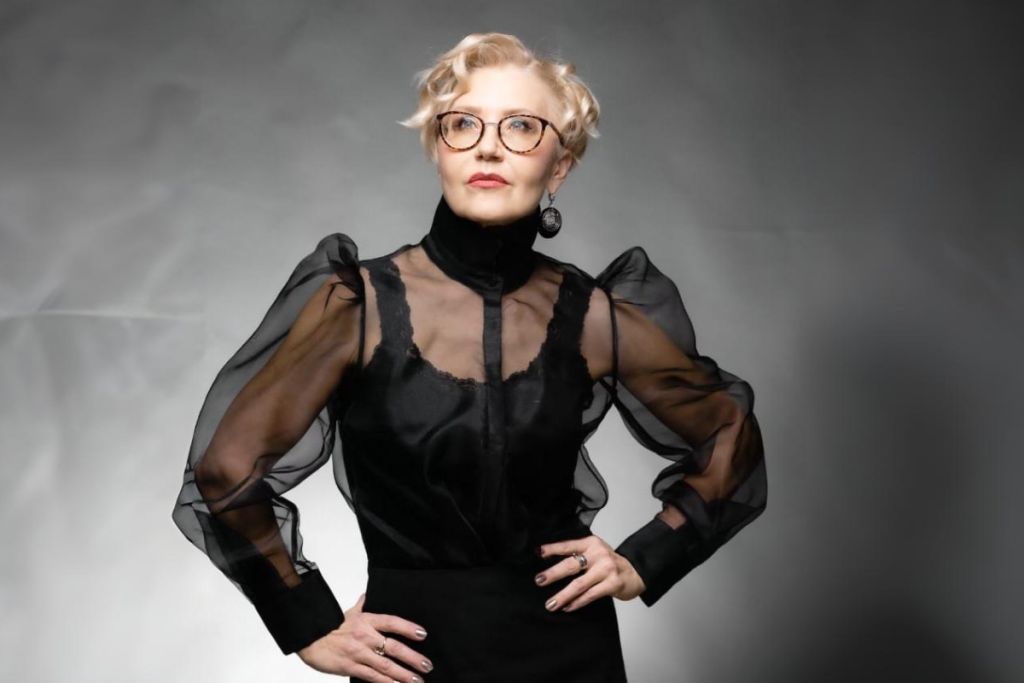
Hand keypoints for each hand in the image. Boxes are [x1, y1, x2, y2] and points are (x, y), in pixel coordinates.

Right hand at [297, 593, 433, 681]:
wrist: (309, 638)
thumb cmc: (329, 625)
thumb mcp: (348, 612)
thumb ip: (362, 605)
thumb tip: (368, 595)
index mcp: (366, 620)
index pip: (392, 622)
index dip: (408, 628)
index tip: (423, 634)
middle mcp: (365, 637)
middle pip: (393, 647)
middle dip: (412, 658)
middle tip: (427, 665)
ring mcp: (359, 654)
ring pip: (386, 666)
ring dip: (404, 674)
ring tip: (418, 680)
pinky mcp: (351, 668)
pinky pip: (372, 677)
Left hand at [534, 535, 646, 611]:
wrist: (637, 571)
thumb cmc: (610, 563)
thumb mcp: (595, 552)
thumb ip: (578, 555)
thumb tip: (550, 563)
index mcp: (591, 543)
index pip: (568, 545)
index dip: (553, 549)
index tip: (538, 553)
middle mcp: (598, 554)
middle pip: (571, 565)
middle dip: (553, 573)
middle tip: (539, 580)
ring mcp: (606, 570)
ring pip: (579, 584)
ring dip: (563, 595)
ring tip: (551, 604)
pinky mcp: (612, 584)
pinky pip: (590, 595)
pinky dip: (577, 602)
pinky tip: (567, 607)